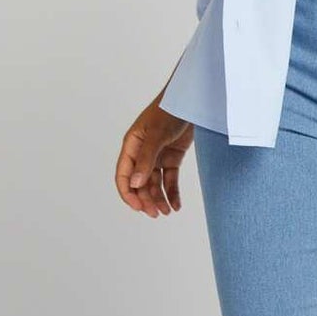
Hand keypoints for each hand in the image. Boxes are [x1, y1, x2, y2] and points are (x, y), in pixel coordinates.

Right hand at [116, 96, 195, 218]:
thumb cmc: (169, 111)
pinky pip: (170, 180)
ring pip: (154, 184)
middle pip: (140, 183)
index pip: (124, 175)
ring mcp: (157, 156)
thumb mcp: (156, 136)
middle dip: (146, 200)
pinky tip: (176, 205)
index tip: (138, 208)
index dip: (128, 193)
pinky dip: (172, 193)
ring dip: (159, 199)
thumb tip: (135, 184)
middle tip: (157, 214)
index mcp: (132, 146)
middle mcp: (142, 153)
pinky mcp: (172, 157)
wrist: (192, 101)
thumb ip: (146, 159)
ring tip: (168, 212)